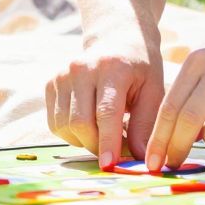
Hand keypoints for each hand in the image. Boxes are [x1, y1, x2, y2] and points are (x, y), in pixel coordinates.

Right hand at [45, 25, 163, 168]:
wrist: (117, 39)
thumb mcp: (153, 91)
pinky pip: (55, 123)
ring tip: (104, 133)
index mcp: (112, 67)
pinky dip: (72, 133)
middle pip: (80, 122)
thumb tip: (141, 160)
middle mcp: (81, 69)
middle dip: (97, 145)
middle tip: (115, 151)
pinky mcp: (50, 84)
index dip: (108, 141)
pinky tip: (90, 123)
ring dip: (84, 141)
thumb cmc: (140, 68)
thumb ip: (145, 125)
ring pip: (64, 126)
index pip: (105, 111)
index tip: (110, 165)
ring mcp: (62, 75)